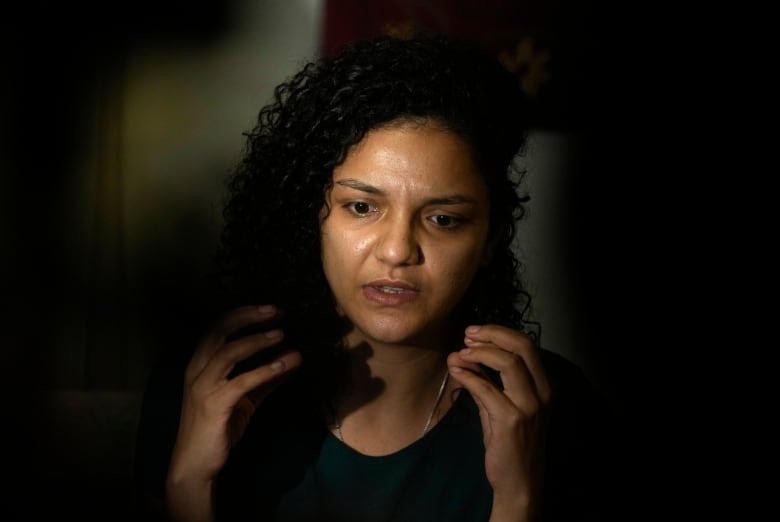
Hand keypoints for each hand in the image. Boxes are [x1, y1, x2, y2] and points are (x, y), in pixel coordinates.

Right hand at [166, 304, 301, 520]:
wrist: (196, 463)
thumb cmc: (218, 428)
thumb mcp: (245, 398)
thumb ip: (267, 378)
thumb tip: (294, 357)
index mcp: (200, 365)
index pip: (218, 328)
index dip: (243, 315)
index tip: (270, 309)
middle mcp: (197, 371)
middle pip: (219, 332)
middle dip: (248, 317)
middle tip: (276, 311)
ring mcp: (203, 387)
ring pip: (229, 353)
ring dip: (257, 340)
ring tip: (282, 334)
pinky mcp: (214, 405)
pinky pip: (241, 382)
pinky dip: (264, 370)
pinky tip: (283, 364)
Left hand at [447, 324, 550, 521]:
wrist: (518, 481)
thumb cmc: (509, 443)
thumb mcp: (499, 406)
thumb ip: (484, 380)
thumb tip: (460, 354)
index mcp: (544, 385)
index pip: (527, 344)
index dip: (499, 332)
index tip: (474, 332)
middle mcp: (542, 393)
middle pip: (522, 346)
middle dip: (492, 334)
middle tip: (467, 334)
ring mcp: (529, 406)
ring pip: (508, 362)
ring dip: (479, 353)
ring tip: (459, 353)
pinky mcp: (512, 420)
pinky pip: (487, 388)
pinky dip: (468, 375)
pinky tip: (455, 370)